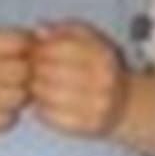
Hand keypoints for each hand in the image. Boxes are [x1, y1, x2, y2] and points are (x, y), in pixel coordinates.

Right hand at [0, 26, 32, 134]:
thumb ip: (2, 38)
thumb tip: (39, 42)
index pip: (23, 41)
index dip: (25, 45)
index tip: (17, 50)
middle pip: (27, 71)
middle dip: (24, 70)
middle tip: (11, 72)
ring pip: (23, 97)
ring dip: (17, 93)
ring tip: (0, 89)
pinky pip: (10, 119)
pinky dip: (5, 113)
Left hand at [29, 20, 127, 137]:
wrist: (124, 103)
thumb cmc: (99, 66)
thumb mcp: (91, 40)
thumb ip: (66, 29)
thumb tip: (39, 29)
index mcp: (104, 55)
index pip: (61, 47)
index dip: (41, 48)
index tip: (34, 50)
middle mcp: (104, 80)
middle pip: (52, 71)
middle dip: (35, 68)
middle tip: (31, 69)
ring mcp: (98, 105)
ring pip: (49, 94)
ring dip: (35, 88)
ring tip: (34, 84)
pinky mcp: (89, 126)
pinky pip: (52, 116)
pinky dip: (41, 108)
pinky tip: (42, 101)